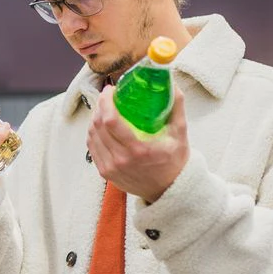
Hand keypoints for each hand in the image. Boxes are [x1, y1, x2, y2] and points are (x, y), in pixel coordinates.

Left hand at [87, 85, 188, 202]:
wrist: (168, 191)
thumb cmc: (175, 161)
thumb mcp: (180, 134)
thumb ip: (176, 107)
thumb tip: (172, 82)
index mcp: (138, 150)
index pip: (110, 121)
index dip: (105, 101)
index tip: (110, 90)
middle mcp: (121, 160)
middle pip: (98, 125)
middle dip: (100, 106)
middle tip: (108, 96)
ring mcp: (110, 168)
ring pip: (92, 135)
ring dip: (95, 117)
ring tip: (104, 108)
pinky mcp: (104, 173)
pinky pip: (92, 147)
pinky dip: (93, 132)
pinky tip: (101, 124)